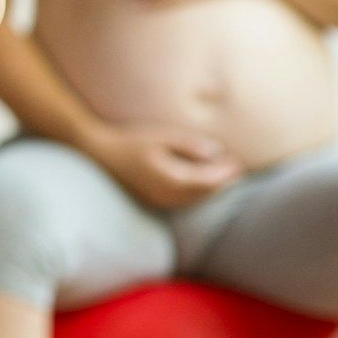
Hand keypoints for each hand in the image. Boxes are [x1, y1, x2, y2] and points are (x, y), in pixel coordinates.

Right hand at [81, 122, 243, 209]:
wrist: (99, 153)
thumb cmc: (130, 140)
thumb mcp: (162, 136)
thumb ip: (190, 145)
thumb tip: (216, 152)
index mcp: (172, 179)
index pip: (208, 180)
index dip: (226, 172)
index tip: (238, 161)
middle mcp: (167, 195)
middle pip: (205, 193)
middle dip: (222, 182)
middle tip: (238, 169)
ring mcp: (159, 201)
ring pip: (195, 200)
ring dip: (211, 189)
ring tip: (225, 177)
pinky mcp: (153, 200)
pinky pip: (183, 201)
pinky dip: (197, 193)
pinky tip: (200, 184)